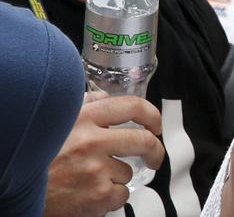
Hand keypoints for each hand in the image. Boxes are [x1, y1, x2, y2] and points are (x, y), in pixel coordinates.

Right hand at [44, 94, 164, 216]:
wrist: (17, 192)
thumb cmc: (39, 158)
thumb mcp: (58, 123)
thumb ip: (84, 106)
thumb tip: (104, 97)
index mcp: (84, 118)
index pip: (133, 106)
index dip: (152, 116)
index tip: (155, 125)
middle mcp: (92, 141)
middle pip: (144, 141)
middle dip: (155, 152)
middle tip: (154, 158)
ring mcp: (96, 168)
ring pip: (128, 172)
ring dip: (117, 178)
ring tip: (92, 180)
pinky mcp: (99, 194)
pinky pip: (121, 194)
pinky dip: (111, 197)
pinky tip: (91, 194)